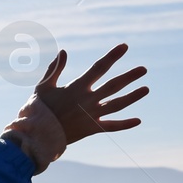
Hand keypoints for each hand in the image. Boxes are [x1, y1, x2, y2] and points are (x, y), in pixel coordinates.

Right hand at [2, 43, 148, 173]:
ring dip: (133, 97)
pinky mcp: (91, 129)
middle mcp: (88, 100)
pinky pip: (111, 126)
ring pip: (117, 104)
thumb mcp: (43, 87)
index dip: (112, 56)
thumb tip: (63, 51)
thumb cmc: (38, 110)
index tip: (124, 47)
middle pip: (114, 86)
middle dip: (129, 77)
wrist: (37, 136)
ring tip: (146, 89)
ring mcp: (91, 115)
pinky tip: (138, 120)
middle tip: (143, 69)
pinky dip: (124, 124)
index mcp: (77, 88)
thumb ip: (54, 69)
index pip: (99, 68)